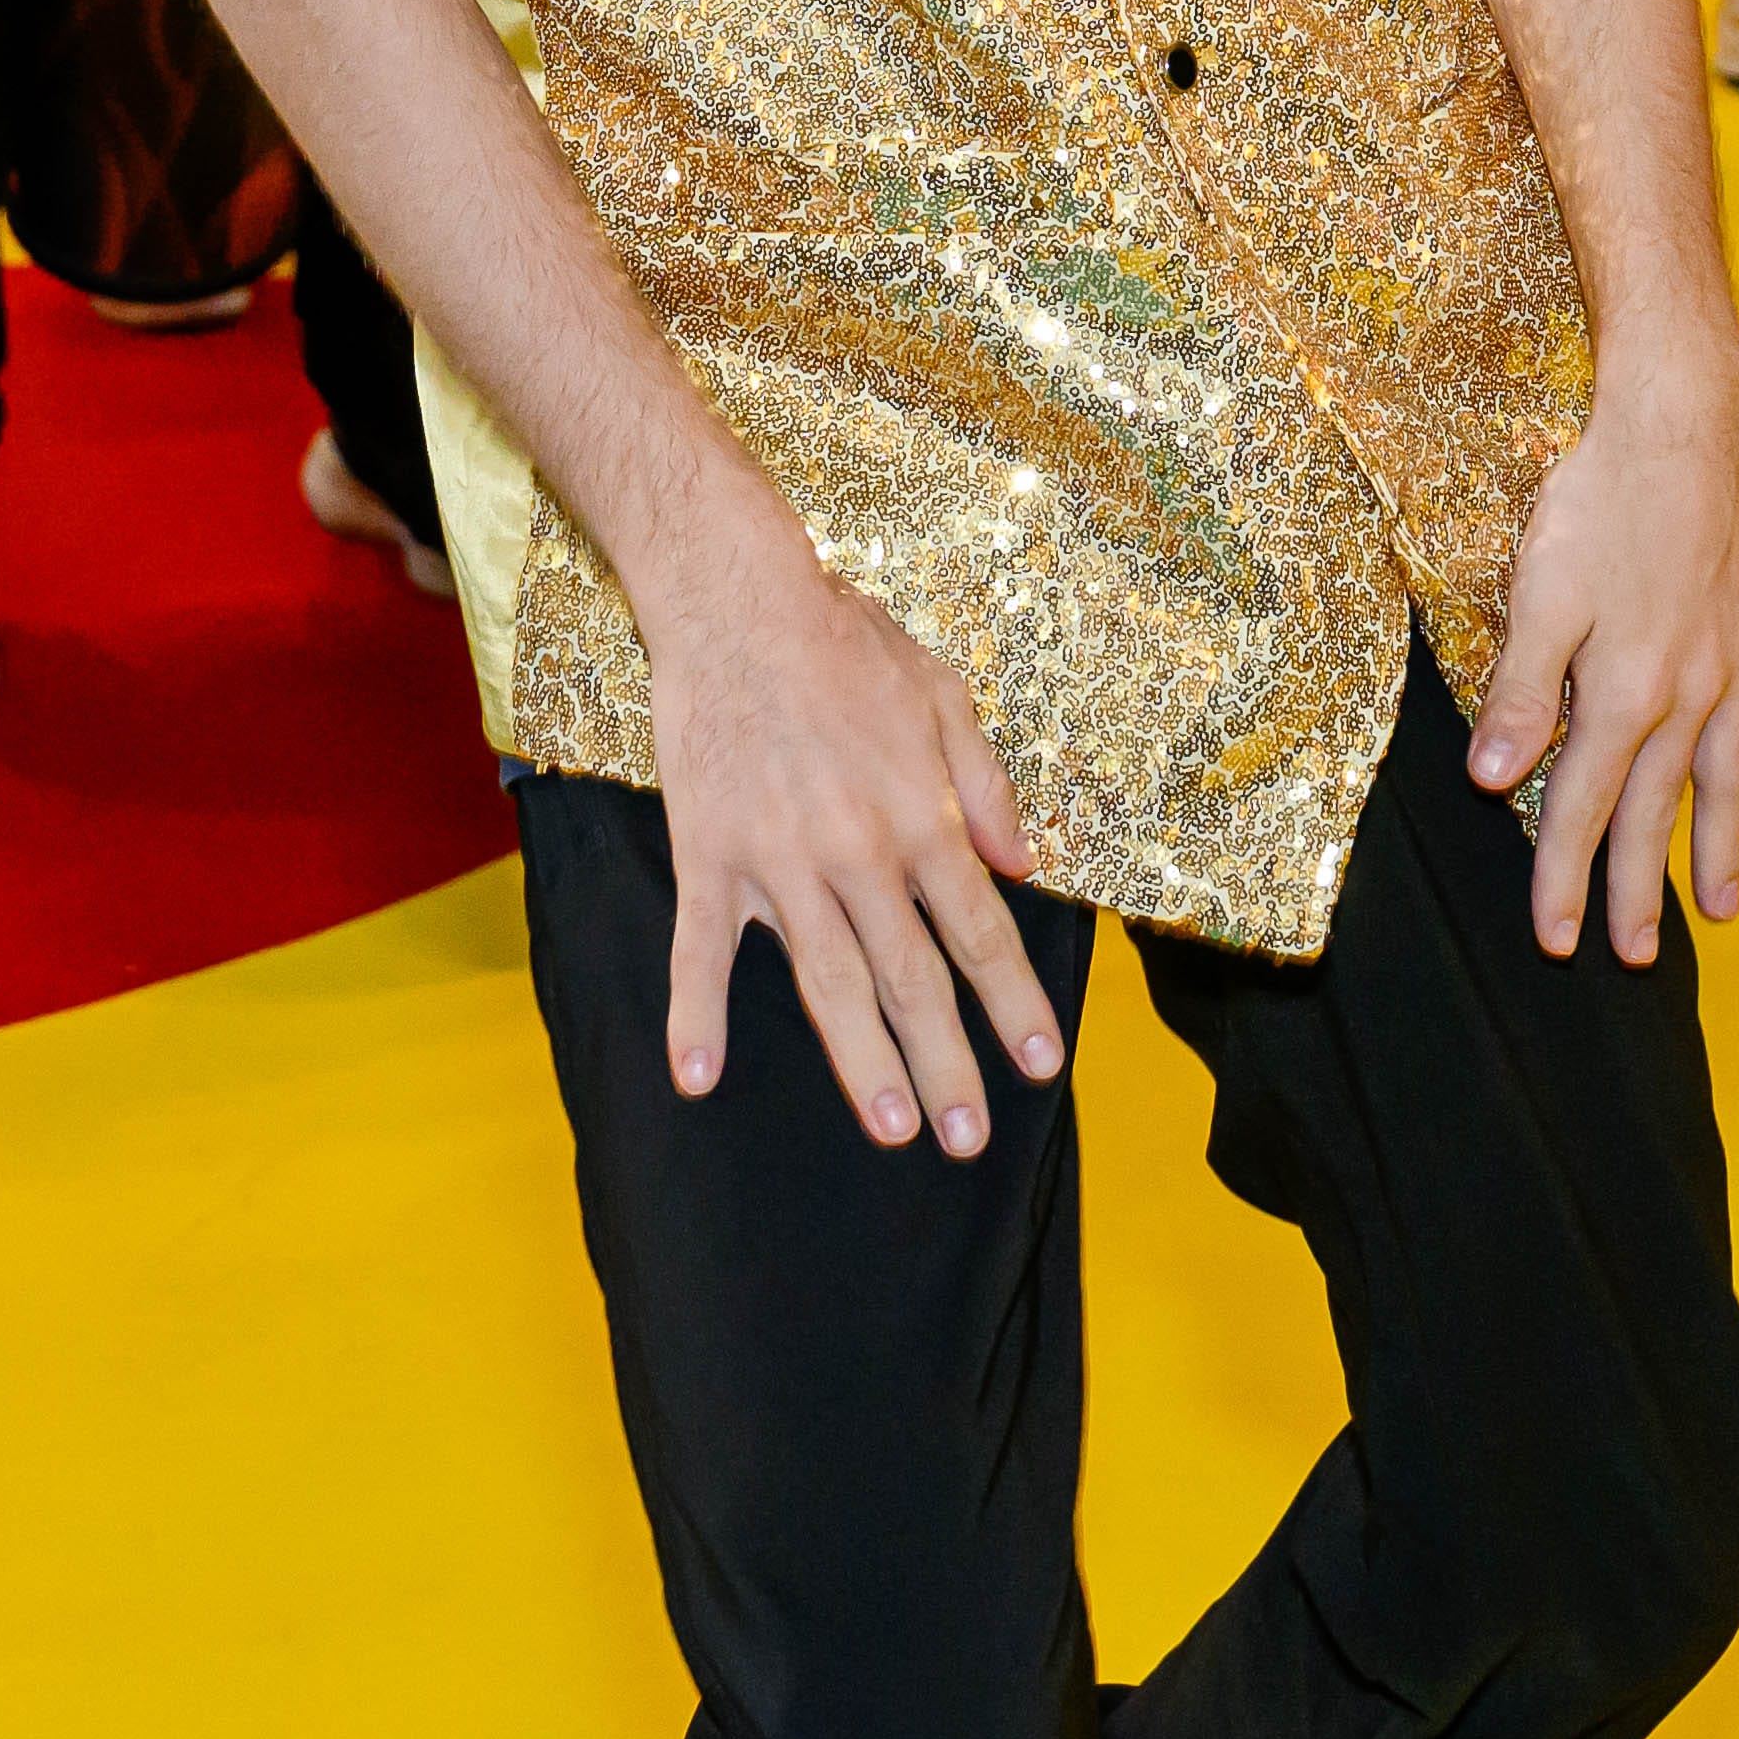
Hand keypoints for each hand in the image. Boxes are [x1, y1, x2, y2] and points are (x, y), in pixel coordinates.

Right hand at [634, 508, 1064, 1153]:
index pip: (980, 934)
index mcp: (922, 818)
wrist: (739, 598)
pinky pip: (701, 948)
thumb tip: (1025, 865)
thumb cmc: (846, 643)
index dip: (1014, 1005)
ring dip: (861, 1063)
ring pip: (829, 982)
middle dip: (946, 1066)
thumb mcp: (945, 697)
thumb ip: (986, 787)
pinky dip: (695, 1014)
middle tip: (967, 1140)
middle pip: (914, 980)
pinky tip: (697, 1076)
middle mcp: (860, 854)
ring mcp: (781, 861)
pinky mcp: (710, 852)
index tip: (1042, 1065)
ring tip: (889, 1130)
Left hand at [1470, 364, 1738, 965]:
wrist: (1683, 420)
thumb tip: (1496, 782)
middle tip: (1639, 957)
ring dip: (1723, 841)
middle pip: (1659, 809)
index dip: (1564, 877)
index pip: (1585, 807)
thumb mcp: (1539, 595)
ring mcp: (1734, 657)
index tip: (1555, 941)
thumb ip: (1524, 693)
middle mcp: (1689, 691)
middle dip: (1642, 887)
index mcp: (1627, 693)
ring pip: (1728, 773)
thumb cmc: (1598, 500)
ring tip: (1724, 903)